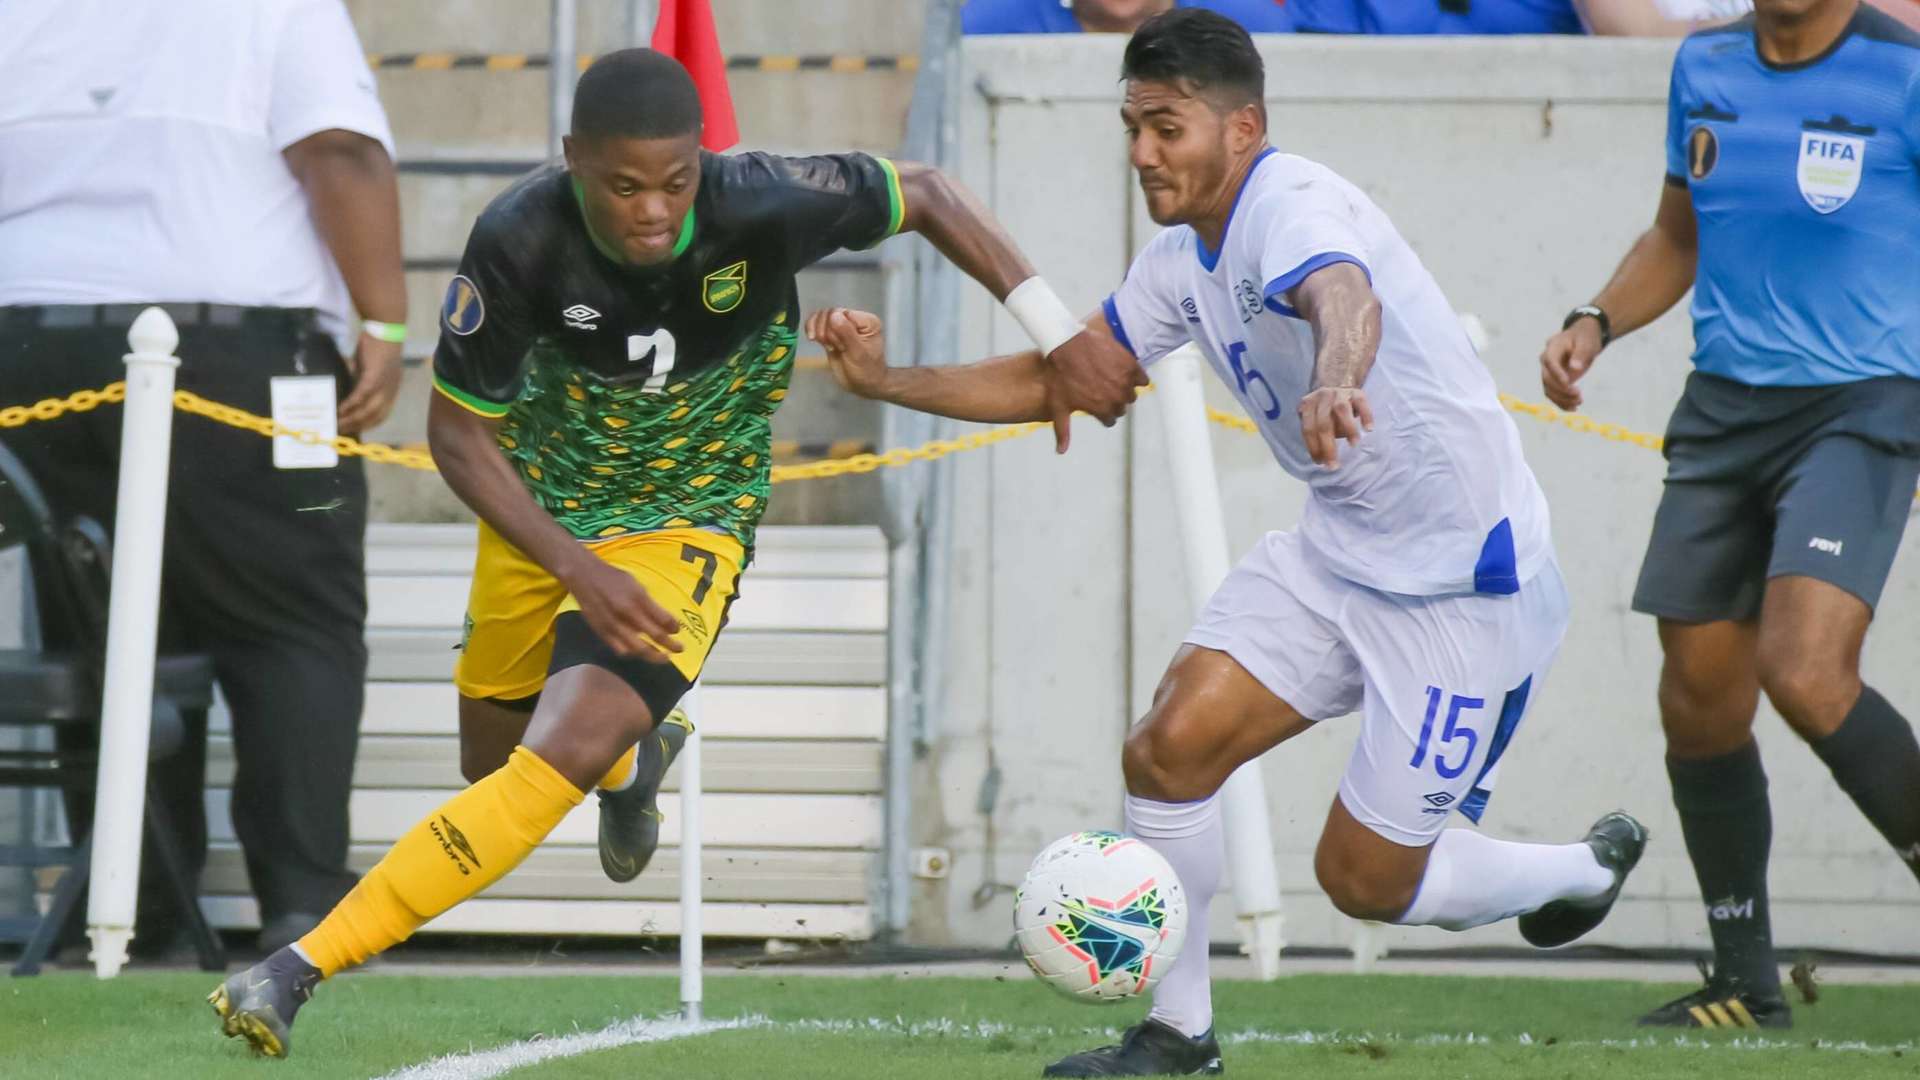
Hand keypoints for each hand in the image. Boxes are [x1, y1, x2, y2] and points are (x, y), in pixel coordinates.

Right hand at [338, 332, 404, 434]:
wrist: (385, 326)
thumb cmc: (376, 344)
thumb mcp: (368, 367)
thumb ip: (359, 379)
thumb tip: (344, 386)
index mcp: (391, 389)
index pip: (382, 415)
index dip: (368, 425)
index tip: (354, 431)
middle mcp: (391, 390)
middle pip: (375, 417)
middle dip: (357, 426)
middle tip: (340, 432)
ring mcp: (384, 384)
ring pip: (368, 409)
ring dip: (352, 419)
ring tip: (337, 424)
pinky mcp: (375, 375)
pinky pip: (362, 395)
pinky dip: (351, 404)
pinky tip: (341, 410)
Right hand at [560, 556, 684, 664]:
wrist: (583, 576)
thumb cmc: (613, 578)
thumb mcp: (636, 584)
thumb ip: (649, 604)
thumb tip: (664, 621)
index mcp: (637, 598)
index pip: (662, 618)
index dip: (674, 627)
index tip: (678, 630)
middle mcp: (627, 613)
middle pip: (654, 636)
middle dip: (670, 645)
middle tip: (680, 649)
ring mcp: (613, 625)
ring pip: (638, 648)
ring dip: (654, 655)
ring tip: (663, 657)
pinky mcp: (602, 632)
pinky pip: (620, 649)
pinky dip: (633, 653)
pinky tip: (639, 652)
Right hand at [805, 307, 889, 398]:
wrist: (864, 385)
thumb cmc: (866, 371)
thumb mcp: (858, 354)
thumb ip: (847, 333)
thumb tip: (834, 314)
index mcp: (866, 321)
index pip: (841, 313)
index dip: (835, 329)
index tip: (839, 347)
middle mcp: (854, 319)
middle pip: (829, 313)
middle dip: (827, 332)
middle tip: (834, 349)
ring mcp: (842, 325)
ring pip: (821, 317)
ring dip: (819, 332)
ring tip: (828, 347)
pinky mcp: (832, 333)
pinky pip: (817, 323)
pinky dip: (811, 328)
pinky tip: (813, 339)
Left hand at [1043, 331, 1146, 452]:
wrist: (1065, 343)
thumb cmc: (1058, 375)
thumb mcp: (1058, 405)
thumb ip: (1063, 430)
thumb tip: (1061, 452)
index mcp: (1101, 410)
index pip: (1110, 420)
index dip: (1102, 413)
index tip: (1095, 403)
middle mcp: (1117, 398)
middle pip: (1121, 407)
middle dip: (1112, 401)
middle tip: (1100, 389)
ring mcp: (1125, 381)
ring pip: (1132, 394)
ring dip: (1123, 390)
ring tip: (1109, 380)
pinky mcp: (1131, 364)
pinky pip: (1143, 378)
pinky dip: (1136, 377)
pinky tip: (1124, 372)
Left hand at [1297, 385, 1373, 467]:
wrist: (1338, 385)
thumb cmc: (1325, 411)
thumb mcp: (1315, 419)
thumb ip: (1316, 433)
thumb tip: (1322, 459)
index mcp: (1307, 405)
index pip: (1308, 429)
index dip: (1314, 447)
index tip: (1320, 463)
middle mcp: (1321, 396)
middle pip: (1323, 423)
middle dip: (1328, 447)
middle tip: (1334, 465)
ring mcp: (1339, 393)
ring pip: (1341, 410)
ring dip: (1348, 429)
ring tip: (1353, 445)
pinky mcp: (1356, 392)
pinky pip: (1361, 402)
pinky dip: (1365, 416)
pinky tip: (1368, 429)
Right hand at [1539, 318, 1604, 411]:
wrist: (1584, 339)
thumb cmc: (1586, 338)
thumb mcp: (1587, 343)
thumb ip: (1581, 354)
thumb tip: (1575, 368)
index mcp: (1553, 348)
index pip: (1550, 362)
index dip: (1557, 374)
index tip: (1568, 384)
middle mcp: (1547, 361)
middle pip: (1547, 378)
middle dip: (1561, 390)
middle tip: (1579, 395)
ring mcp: (1549, 372)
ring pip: (1548, 389)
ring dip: (1561, 399)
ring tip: (1579, 402)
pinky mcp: (1555, 381)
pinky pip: (1553, 394)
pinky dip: (1561, 403)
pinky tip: (1573, 408)